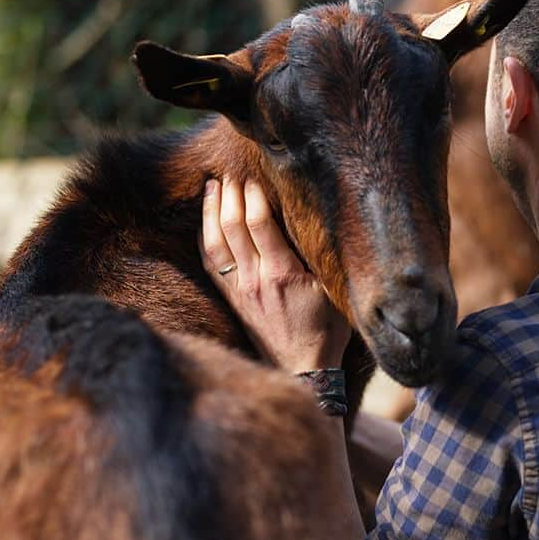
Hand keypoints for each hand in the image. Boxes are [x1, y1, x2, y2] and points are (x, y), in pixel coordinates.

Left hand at [199, 176, 351, 372]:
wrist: (304, 369)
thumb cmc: (327, 329)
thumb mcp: (333, 290)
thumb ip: (319, 258)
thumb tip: (316, 221)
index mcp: (282, 273)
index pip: (260, 223)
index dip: (254, 195)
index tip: (254, 175)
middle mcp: (255, 278)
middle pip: (232, 226)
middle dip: (229, 194)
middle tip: (231, 171)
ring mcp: (240, 289)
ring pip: (215, 242)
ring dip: (211, 210)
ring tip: (212, 185)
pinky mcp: (233, 299)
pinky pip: (210, 263)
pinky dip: (204, 237)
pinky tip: (205, 221)